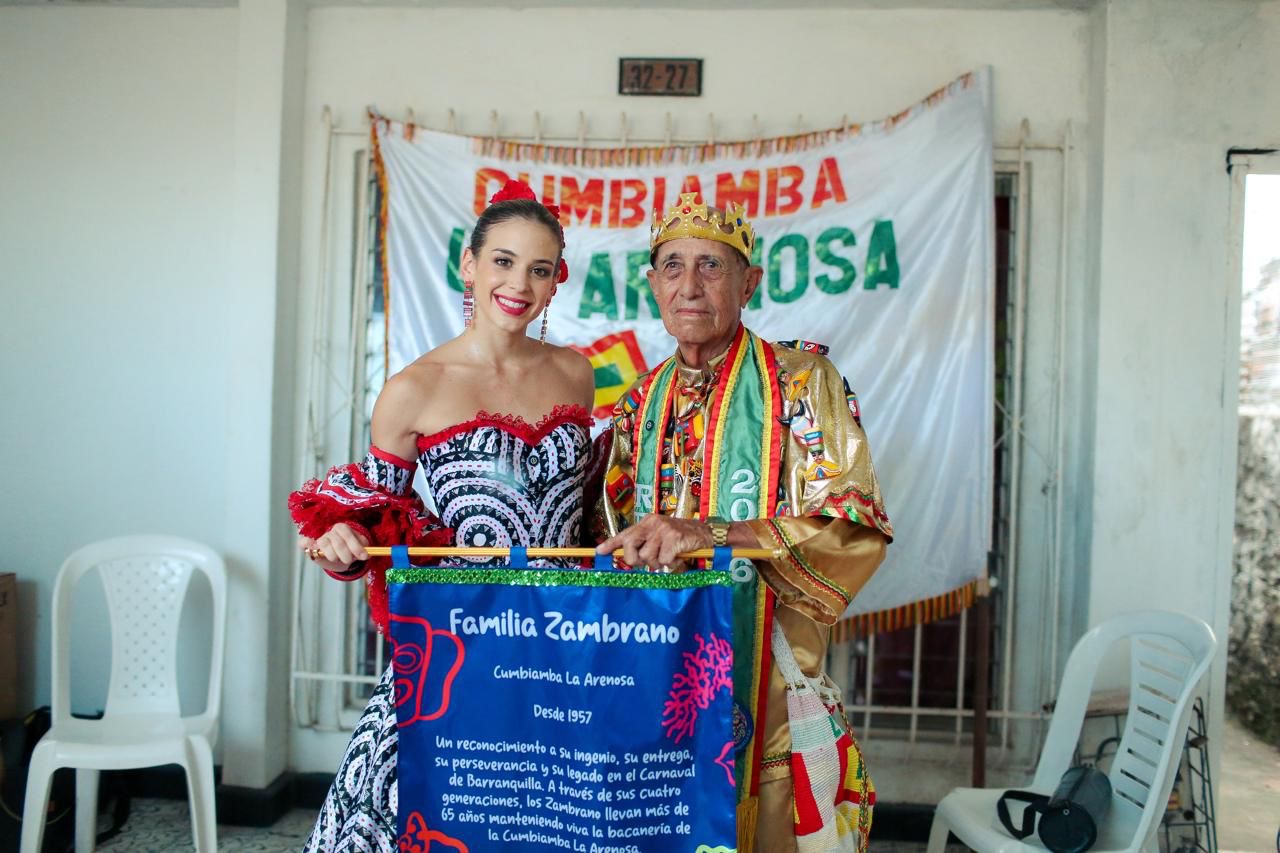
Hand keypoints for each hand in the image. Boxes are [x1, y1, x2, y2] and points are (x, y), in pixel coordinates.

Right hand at [298, 523, 369, 573]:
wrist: (339, 559)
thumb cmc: (349, 551)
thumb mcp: (359, 549)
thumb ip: (364, 549)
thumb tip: (366, 554)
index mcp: (342, 528)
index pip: (348, 534)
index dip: (356, 546)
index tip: (364, 556)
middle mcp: (330, 532)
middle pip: (337, 541)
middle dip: (346, 554)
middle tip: (349, 561)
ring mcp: (319, 539)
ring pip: (324, 543)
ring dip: (333, 555)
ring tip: (337, 559)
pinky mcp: (309, 546)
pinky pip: (304, 542)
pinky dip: (306, 543)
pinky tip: (312, 547)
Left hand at [596, 515, 713, 572]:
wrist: (706, 534)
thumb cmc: (681, 539)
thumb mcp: (661, 538)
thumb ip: (645, 545)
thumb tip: (628, 559)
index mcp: (647, 522)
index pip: (625, 533)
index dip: (611, 543)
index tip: (599, 552)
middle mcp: (653, 523)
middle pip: (630, 546)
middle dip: (634, 560)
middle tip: (646, 562)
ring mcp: (663, 530)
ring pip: (647, 557)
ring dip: (657, 563)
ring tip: (668, 557)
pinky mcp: (674, 538)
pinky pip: (664, 560)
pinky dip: (671, 563)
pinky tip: (678, 556)